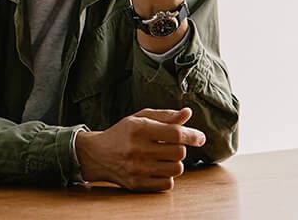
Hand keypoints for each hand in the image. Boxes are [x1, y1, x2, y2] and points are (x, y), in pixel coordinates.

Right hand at [75, 107, 204, 190]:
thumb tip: (188, 113)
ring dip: (173, 163)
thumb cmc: (122, 133)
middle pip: (179, 152)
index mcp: (138, 128)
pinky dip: (166, 176)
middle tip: (168, 145)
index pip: (175, 133)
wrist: (97, 154)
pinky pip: (168, 183)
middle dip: (178, 148)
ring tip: (161, 157)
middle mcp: (137, 149)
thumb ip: (165, 116)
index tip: (199, 137)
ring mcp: (137, 168)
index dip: (192, 135)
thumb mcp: (139, 119)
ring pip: (176, 169)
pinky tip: (156, 169)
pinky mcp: (138, 184)